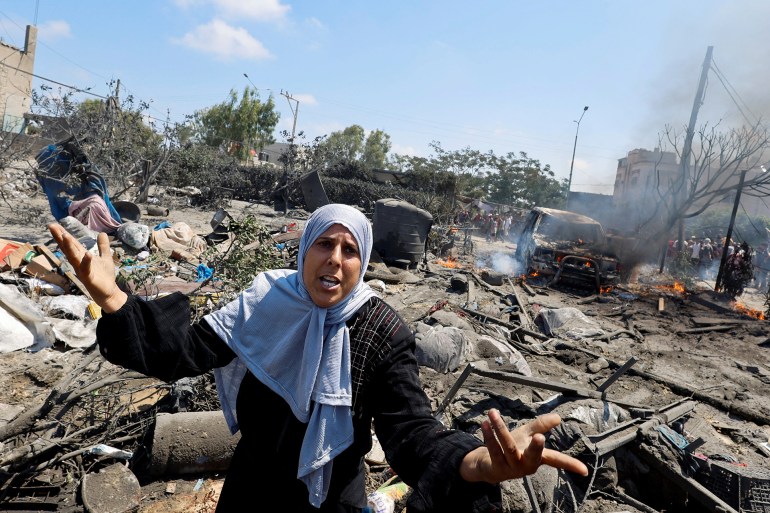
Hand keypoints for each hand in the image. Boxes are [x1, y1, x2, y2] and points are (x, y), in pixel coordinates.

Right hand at [48, 223, 127, 312]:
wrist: (109, 293)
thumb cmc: (104, 276)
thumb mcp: (105, 258)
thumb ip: (103, 246)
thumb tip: (102, 233)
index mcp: (82, 257)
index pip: (71, 243)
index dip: (63, 234)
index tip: (54, 224)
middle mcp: (79, 262)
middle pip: (68, 248)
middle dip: (60, 237)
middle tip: (51, 226)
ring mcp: (82, 270)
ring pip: (74, 257)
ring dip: (70, 247)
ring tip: (65, 235)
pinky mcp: (89, 278)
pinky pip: (86, 269)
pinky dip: (86, 262)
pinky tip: (87, 254)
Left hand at [460, 409, 587, 482]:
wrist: (488, 464)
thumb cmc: (513, 448)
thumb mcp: (527, 435)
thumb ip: (541, 426)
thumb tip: (558, 417)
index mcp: (537, 458)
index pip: (556, 460)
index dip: (570, 465)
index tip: (585, 471)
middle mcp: (526, 465)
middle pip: (533, 456)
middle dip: (536, 447)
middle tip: (539, 437)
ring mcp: (511, 468)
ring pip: (508, 447)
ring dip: (500, 429)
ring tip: (493, 413)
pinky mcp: (496, 468)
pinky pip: (493, 449)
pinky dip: (489, 435)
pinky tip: (485, 423)